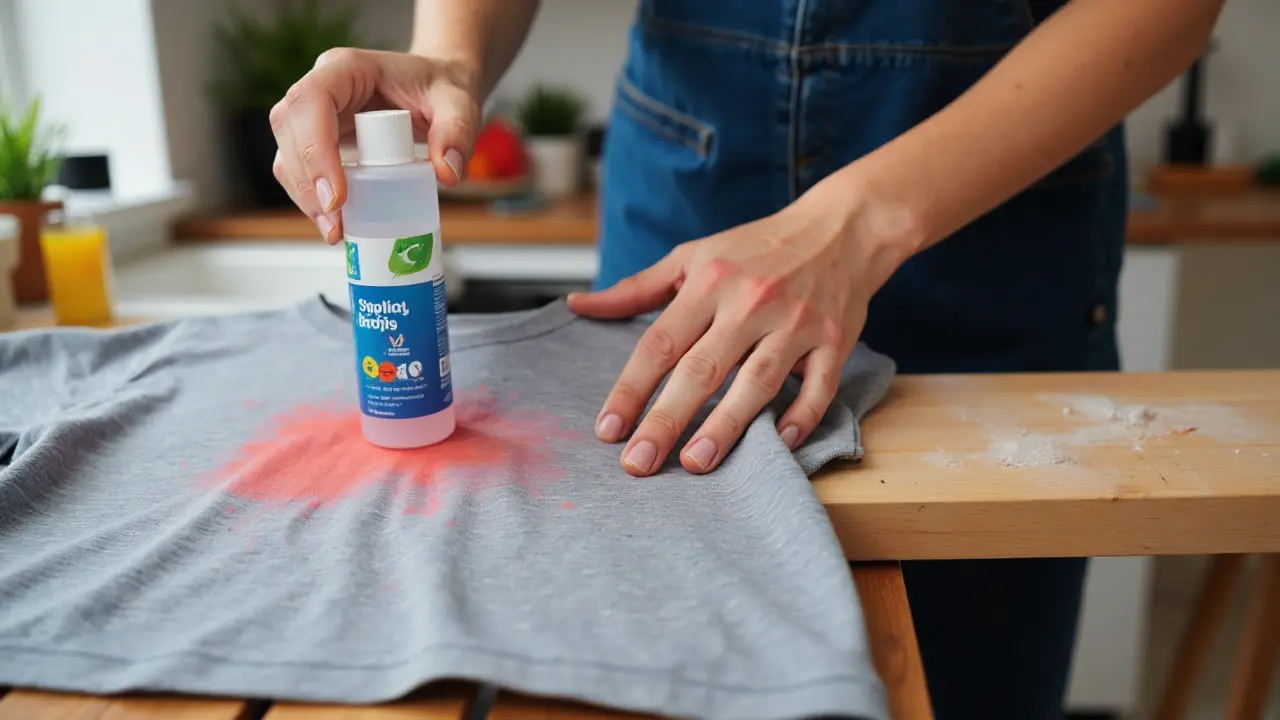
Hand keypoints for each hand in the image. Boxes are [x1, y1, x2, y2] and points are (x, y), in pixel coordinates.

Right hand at [270, 48, 480, 243]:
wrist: (436, 91)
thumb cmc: (440, 89)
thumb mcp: (459, 104)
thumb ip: (458, 131)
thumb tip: (447, 173)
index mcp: (347, 68)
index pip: (313, 100)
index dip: (315, 148)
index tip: (337, 197)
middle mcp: (322, 87)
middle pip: (289, 128)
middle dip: (307, 181)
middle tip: (335, 224)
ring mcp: (314, 115)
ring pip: (288, 153)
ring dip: (304, 196)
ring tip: (336, 232)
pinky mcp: (318, 141)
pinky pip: (300, 170)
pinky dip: (312, 199)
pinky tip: (335, 224)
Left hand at [568, 181, 917, 475]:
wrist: (842, 228)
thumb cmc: (757, 248)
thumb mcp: (692, 256)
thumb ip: (636, 289)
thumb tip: (579, 304)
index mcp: (710, 281)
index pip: (660, 342)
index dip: (631, 388)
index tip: (608, 427)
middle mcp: (751, 302)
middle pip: (701, 369)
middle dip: (666, 420)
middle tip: (638, 462)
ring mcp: (796, 323)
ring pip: (756, 382)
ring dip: (726, 426)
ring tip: (696, 463)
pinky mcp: (834, 341)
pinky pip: (818, 386)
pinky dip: (801, 416)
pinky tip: (780, 442)